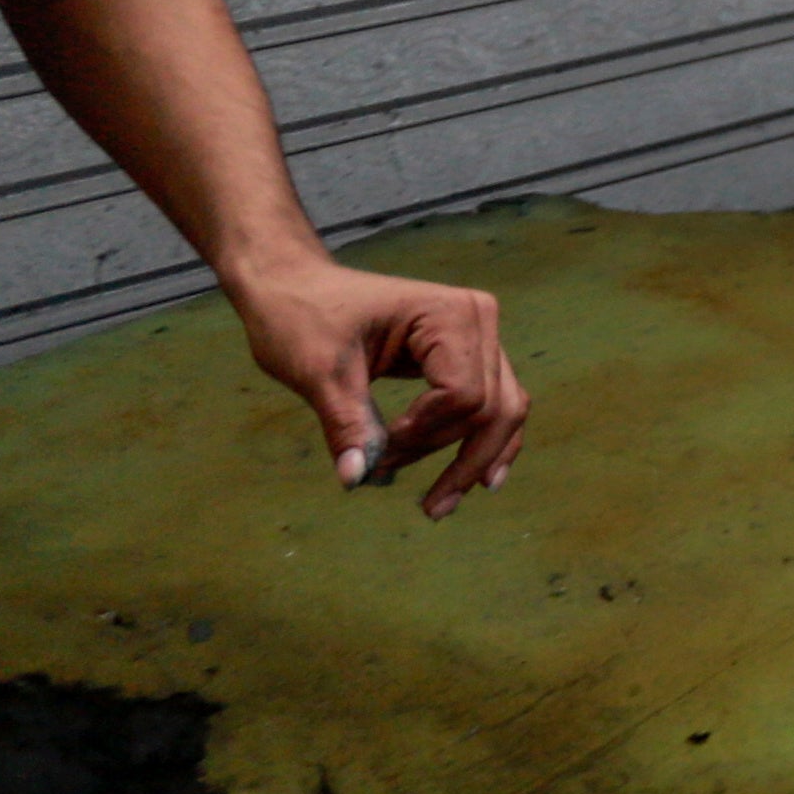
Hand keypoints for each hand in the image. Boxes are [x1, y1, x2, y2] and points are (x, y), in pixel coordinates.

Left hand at [230, 253, 527, 516]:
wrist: (291, 286)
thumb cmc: (300, 317)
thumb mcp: (317, 371)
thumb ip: (346, 422)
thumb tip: (358, 479)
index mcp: (449, 315)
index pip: (460, 393)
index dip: (423, 433)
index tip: (378, 450)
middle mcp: (478, 321)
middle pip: (491, 407)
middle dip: (460, 458)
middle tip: (428, 507)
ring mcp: (479, 337)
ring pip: (502, 411)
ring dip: (477, 459)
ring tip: (442, 503)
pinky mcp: (468, 354)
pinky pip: (491, 404)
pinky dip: (483, 442)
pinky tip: (477, 478)